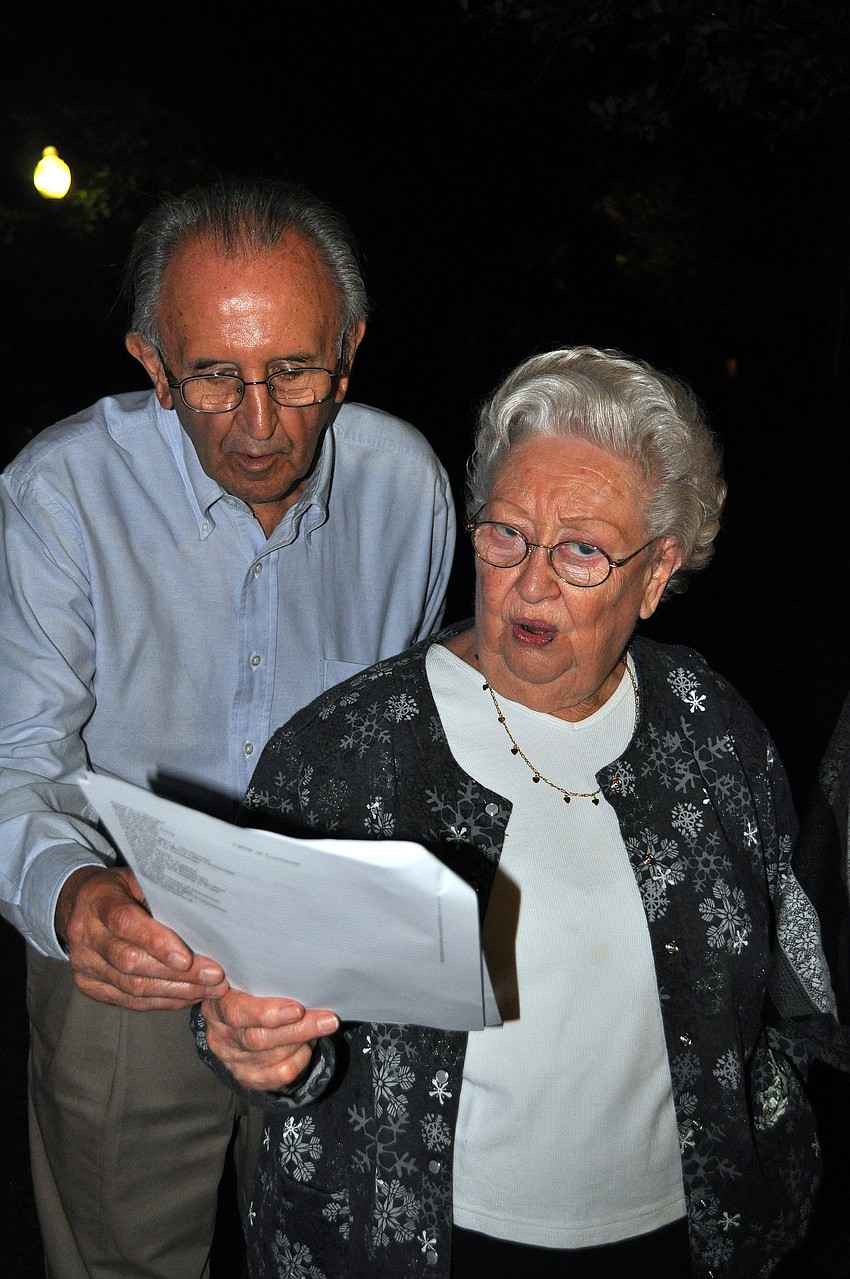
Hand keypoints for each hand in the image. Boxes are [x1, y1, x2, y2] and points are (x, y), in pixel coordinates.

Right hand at [56, 865, 228, 1010]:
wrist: (78, 905)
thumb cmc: (118, 890)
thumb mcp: (136, 878)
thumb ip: (161, 894)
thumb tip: (202, 915)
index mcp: (97, 901)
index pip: (125, 924)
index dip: (156, 942)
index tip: (187, 958)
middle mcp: (86, 935)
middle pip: (131, 962)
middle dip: (178, 973)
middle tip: (214, 975)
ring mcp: (85, 964)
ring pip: (133, 987)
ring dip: (176, 991)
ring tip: (210, 988)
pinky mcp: (90, 986)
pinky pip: (130, 1000)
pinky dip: (163, 1001)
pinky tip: (188, 995)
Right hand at [201, 987, 338, 1092]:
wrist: (240, 1021)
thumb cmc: (252, 992)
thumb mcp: (251, 980)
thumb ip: (267, 980)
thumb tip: (307, 979)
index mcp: (218, 1004)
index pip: (237, 1011)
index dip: (267, 1012)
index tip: (297, 1009)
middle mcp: (221, 1035)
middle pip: (258, 1038)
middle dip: (298, 1029)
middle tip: (327, 1020)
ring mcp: (232, 1059)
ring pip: (272, 1056)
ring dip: (301, 1041)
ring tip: (322, 1025)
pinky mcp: (246, 1077)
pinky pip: (278, 1074)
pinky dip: (299, 1060)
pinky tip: (306, 1045)